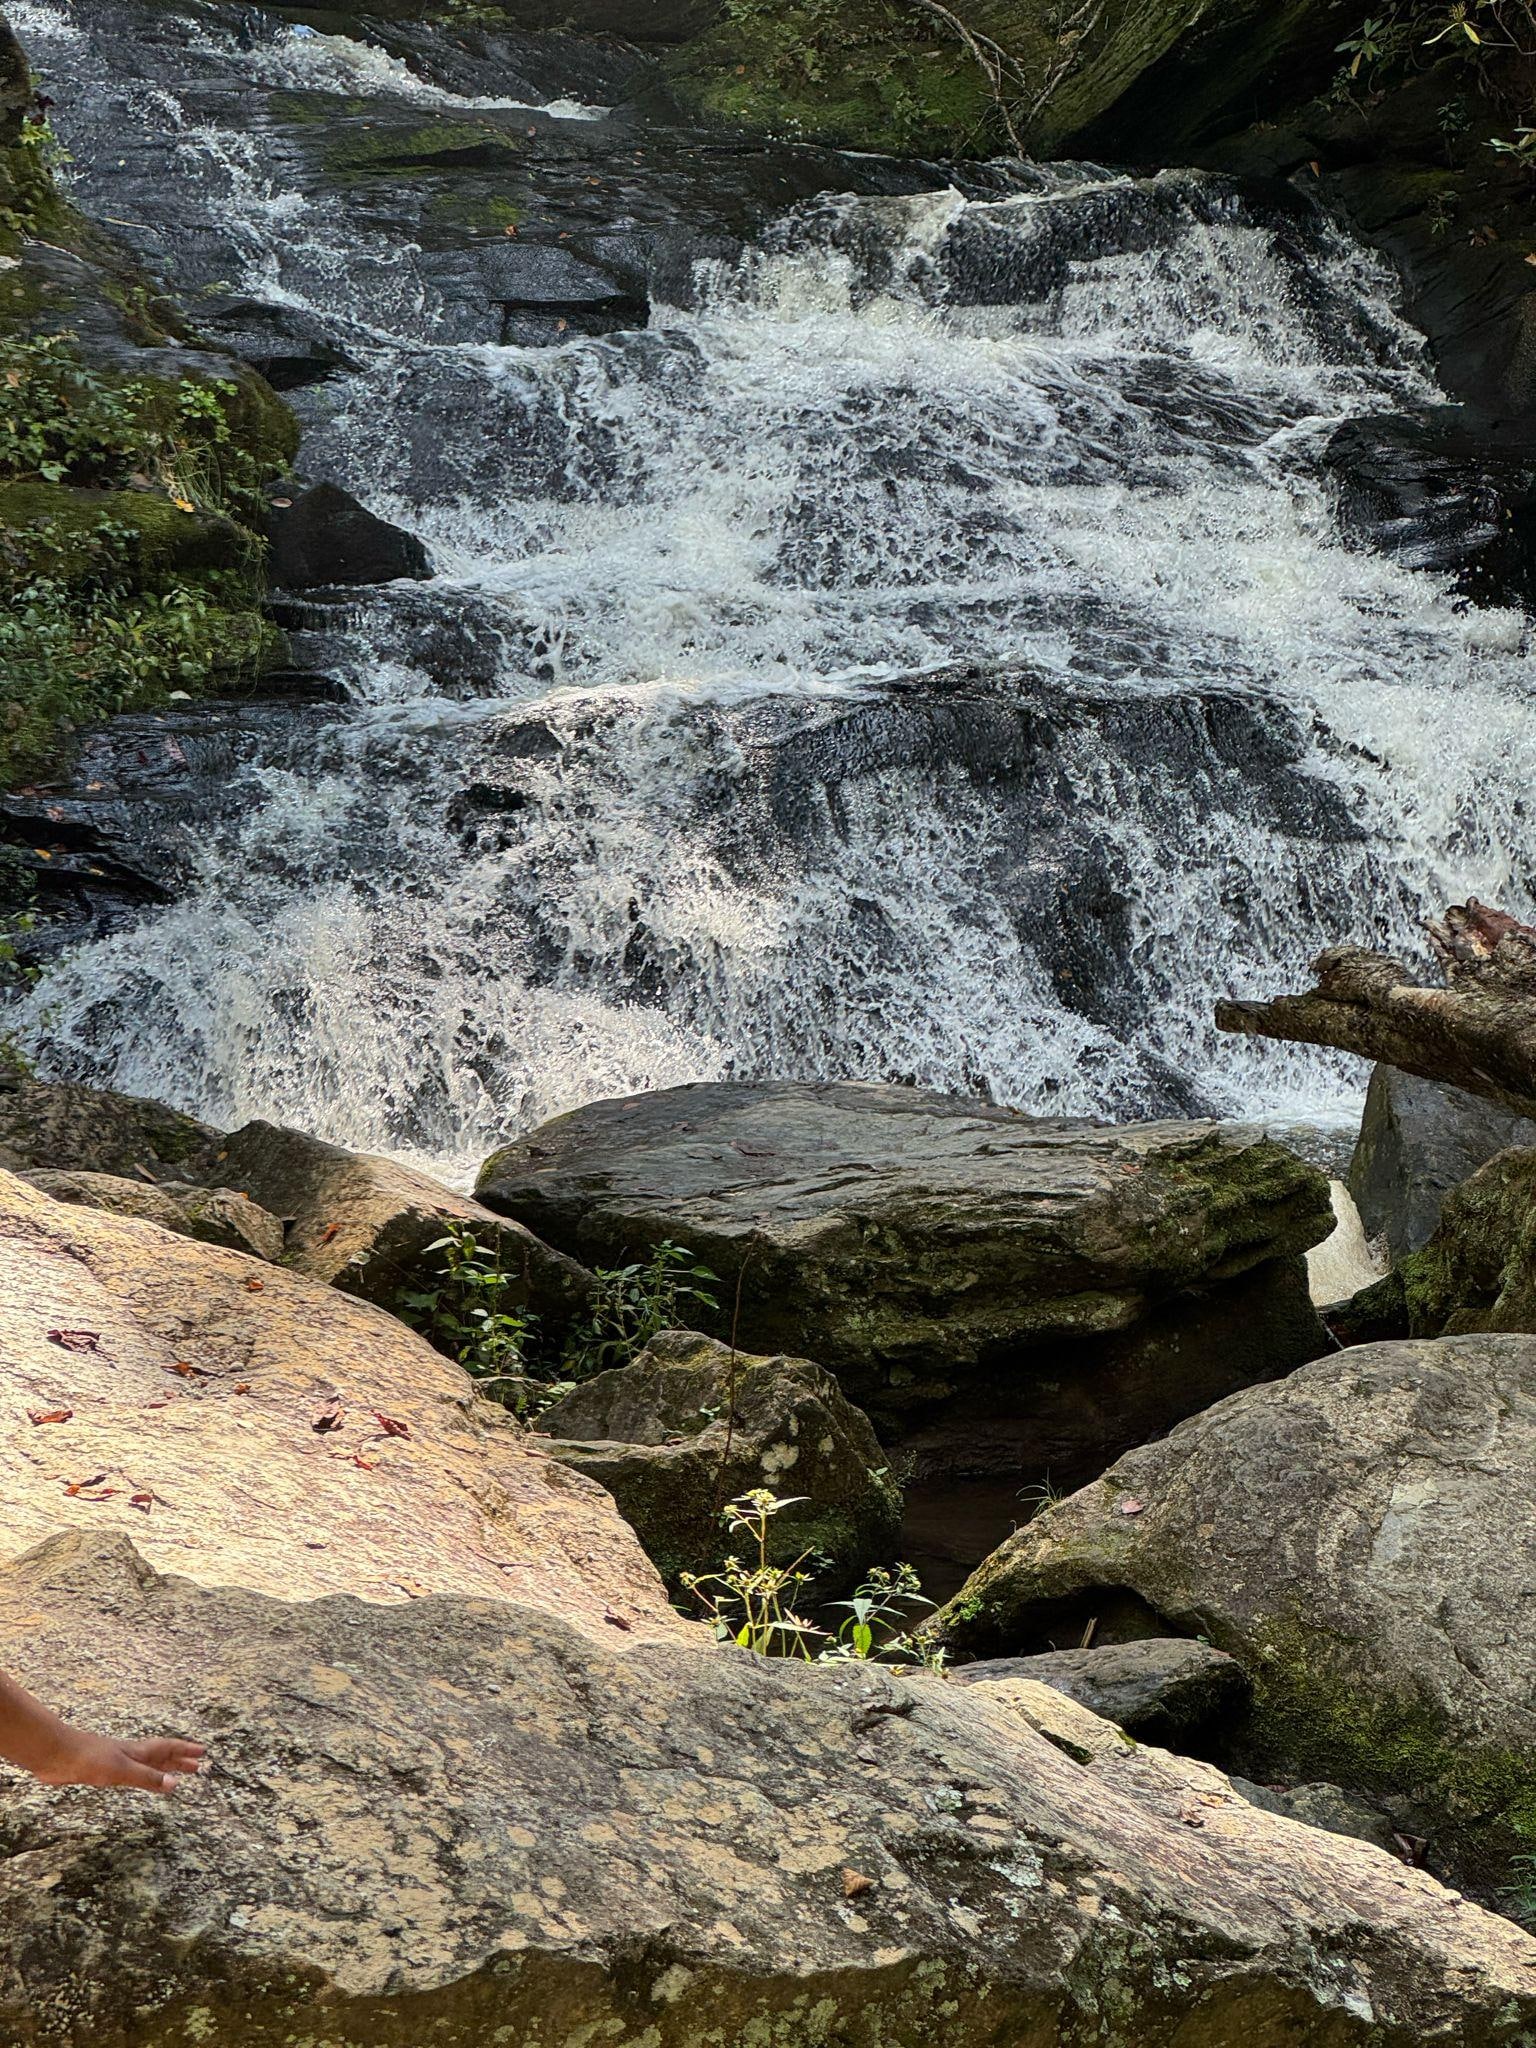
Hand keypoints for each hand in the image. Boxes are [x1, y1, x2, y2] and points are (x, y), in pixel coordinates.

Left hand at [33, 1728, 205, 1795]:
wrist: (58, 1756)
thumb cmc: (90, 1758)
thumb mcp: (122, 1770)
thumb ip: (147, 1778)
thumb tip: (175, 1785)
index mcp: (139, 1752)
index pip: (168, 1749)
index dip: (185, 1750)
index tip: (202, 1752)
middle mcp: (132, 1755)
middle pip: (162, 1757)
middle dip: (180, 1762)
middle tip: (198, 1767)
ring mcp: (118, 1763)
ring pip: (148, 1766)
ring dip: (164, 1770)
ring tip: (176, 1776)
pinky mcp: (104, 1773)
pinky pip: (133, 1775)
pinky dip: (144, 1778)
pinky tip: (141, 1782)